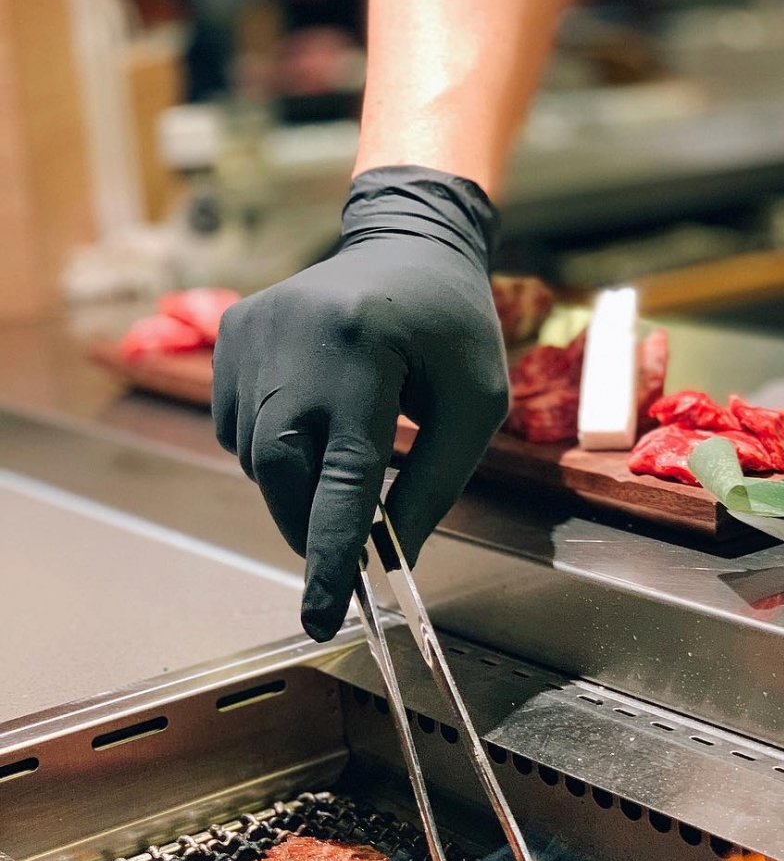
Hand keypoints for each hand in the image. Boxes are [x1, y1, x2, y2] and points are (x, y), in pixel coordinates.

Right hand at [212, 166, 507, 639]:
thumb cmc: (453, 328)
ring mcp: (250, 333)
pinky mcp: (230, 335)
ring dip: (297, 483)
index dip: (333, 554)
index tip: (323, 616)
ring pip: (255, 457)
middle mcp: (294, 338)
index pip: (341, 476)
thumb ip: (433, 483)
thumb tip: (390, 556)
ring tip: (345, 448)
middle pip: (281, 473)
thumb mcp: (476, 405)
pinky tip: (315, 417)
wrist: (407, 245)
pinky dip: (275, 449)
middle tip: (344, 546)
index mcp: (365, 350)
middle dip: (310, 524)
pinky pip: (238, 428)